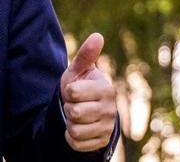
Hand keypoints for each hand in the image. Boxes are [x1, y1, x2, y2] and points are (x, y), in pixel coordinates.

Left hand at [59, 33, 117, 151]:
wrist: (87, 110)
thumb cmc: (81, 86)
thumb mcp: (79, 70)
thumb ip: (86, 55)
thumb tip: (97, 35)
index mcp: (106, 89)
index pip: (73, 92)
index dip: (69, 92)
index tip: (75, 91)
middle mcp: (110, 109)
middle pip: (74, 113)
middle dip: (69, 108)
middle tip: (76, 104)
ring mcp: (107, 127)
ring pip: (75, 131)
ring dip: (70, 124)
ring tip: (77, 116)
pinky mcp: (101, 142)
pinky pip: (76, 144)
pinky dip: (72, 138)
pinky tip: (79, 129)